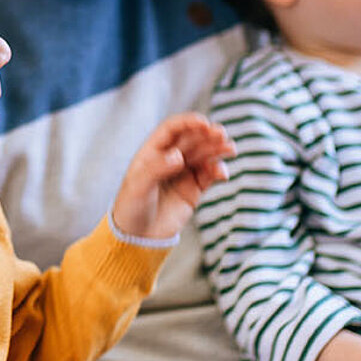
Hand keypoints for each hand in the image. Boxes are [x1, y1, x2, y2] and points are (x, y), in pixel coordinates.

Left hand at [109, 113, 231, 240]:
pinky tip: (222, 173)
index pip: (172, 129)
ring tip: (230, 148)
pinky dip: (217, 171)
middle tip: (222, 134)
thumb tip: (178, 156)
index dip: (188, 122)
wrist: (137, 238)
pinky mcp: (193, 190)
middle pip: (192, 140)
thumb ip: (157, 169)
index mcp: (152, 152)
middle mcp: (169, 159)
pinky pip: (209, 175)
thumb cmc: (130, 208)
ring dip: (217, 150)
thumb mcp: (138, 187)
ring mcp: (183, 174)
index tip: (204, 123)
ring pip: (204, 155)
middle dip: (208, 135)